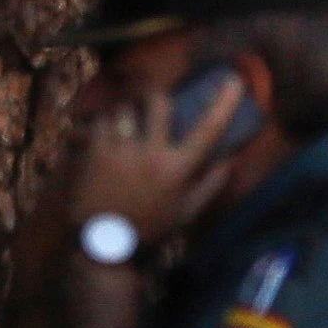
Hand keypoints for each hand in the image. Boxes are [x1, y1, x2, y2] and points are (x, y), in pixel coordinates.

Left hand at [67, 76, 243, 244]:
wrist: (103, 245)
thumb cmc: (149, 229)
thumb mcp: (186, 212)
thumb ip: (212, 184)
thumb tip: (232, 158)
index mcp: (177, 168)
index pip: (207, 129)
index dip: (223, 103)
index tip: (233, 81)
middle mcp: (150, 154)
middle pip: (158, 103)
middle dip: (154, 96)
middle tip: (150, 99)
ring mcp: (120, 151)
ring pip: (124, 109)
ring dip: (125, 111)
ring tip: (122, 122)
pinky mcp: (93, 153)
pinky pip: (99, 121)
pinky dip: (102, 123)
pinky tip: (102, 134)